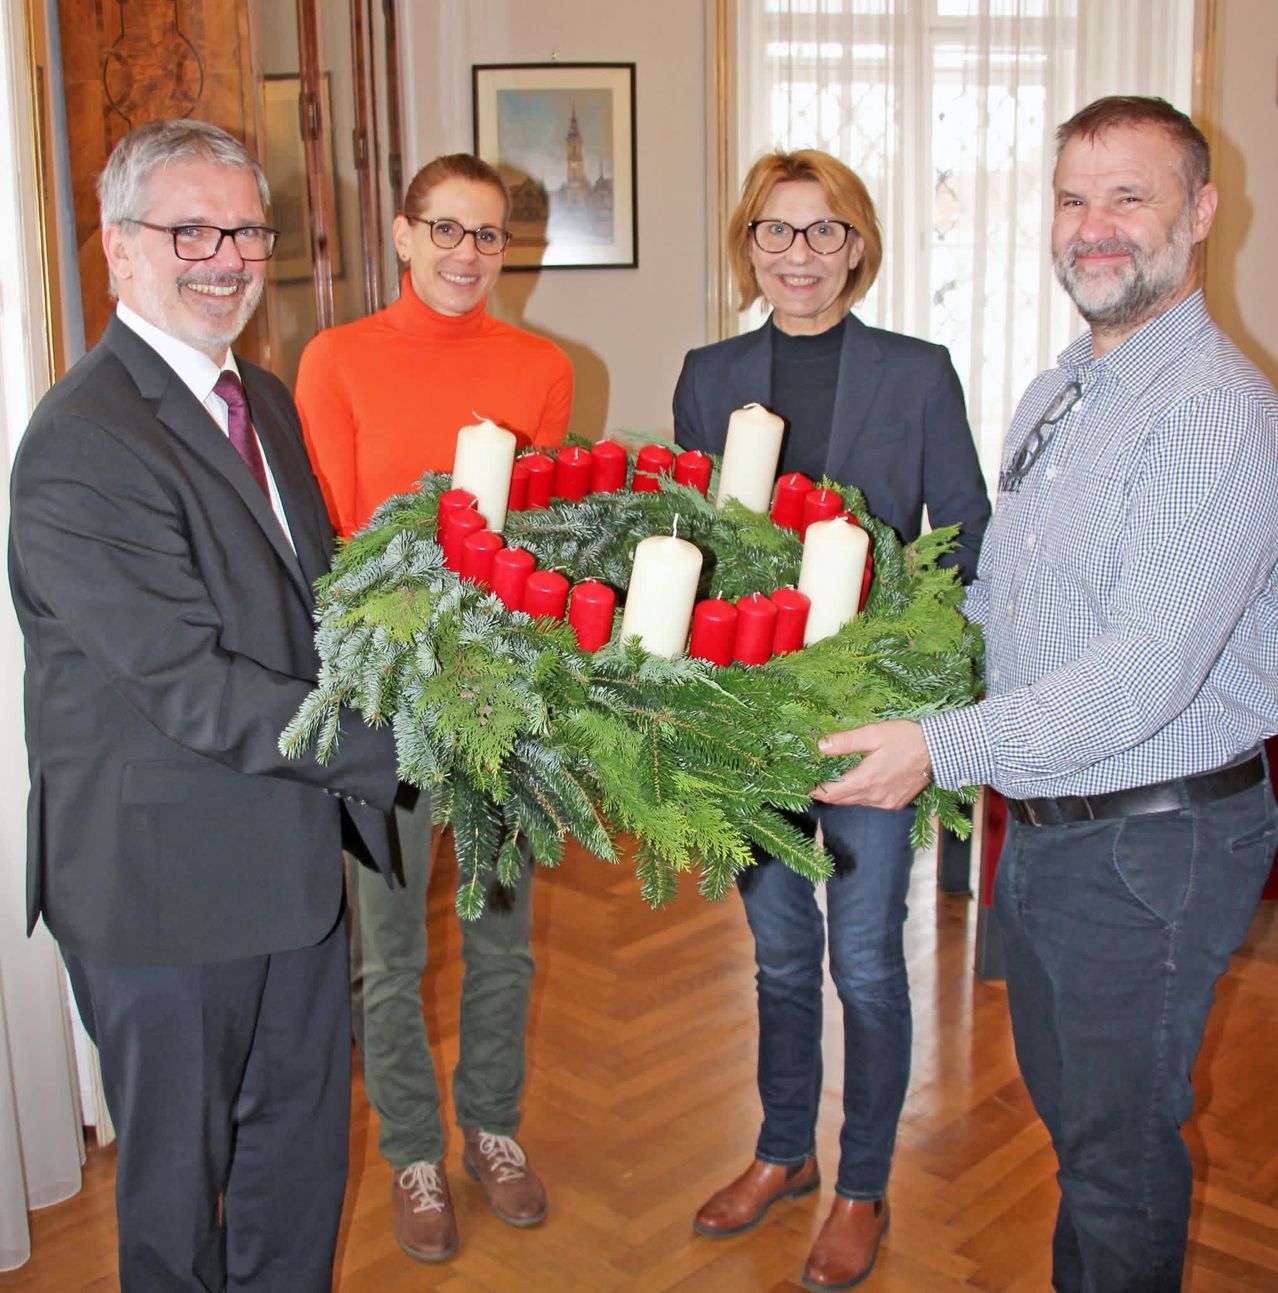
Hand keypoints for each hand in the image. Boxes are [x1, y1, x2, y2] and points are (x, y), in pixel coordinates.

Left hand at [812, 720, 931, 809]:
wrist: (939, 751)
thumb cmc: (906, 739)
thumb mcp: (873, 734)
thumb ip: (845, 741)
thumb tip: (820, 746)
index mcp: (866, 780)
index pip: (831, 793)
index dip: (815, 790)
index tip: (803, 785)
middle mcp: (874, 796)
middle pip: (841, 800)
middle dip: (827, 792)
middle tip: (814, 781)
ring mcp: (886, 802)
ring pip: (855, 802)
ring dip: (844, 794)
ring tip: (835, 780)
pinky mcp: (896, 803)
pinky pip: (870, 803)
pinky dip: (861, 795)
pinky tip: (861, 782)